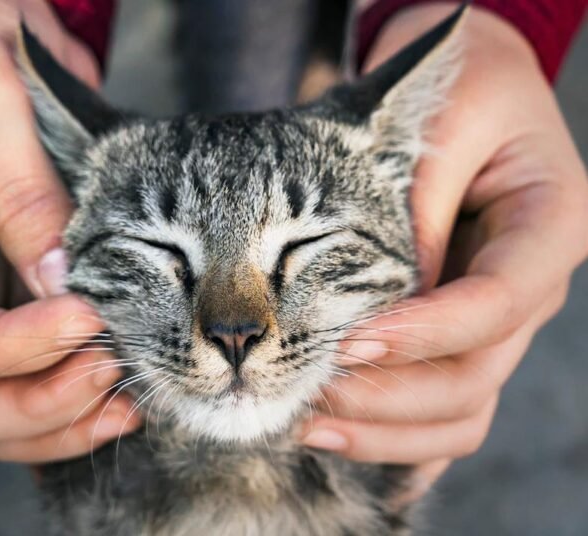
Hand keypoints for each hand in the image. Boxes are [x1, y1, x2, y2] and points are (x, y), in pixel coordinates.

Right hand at [0, 0, 138, 461]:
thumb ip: (18, 188)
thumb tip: (61, 284)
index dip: (13, 349)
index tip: (90, 320)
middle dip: (36, 403)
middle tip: (113, 374)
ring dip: (60, 417)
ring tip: (128, 397)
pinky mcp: (12, 294)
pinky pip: (32, 374)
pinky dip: (74, 396)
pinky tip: (124, 388)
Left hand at [300, 5, 587, 496]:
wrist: (469, 88)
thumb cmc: (459, 89)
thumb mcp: (443, 121)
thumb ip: (416, 213)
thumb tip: (377, 310)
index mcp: (551, 225)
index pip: (498, 302)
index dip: (424, 334)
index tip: (346, 341)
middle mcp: (533, 286)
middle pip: (476, 376)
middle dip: (388, 395)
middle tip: (307, 392)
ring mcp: (498, 320)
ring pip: (461, 410)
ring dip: (385, 430)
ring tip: (305, 425)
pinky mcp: (462, 334)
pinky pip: (445, 409)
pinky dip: (399, 437)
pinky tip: (343, 441)